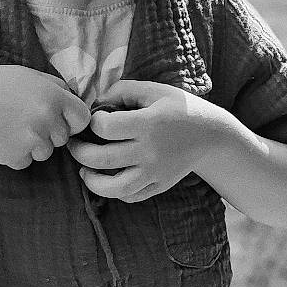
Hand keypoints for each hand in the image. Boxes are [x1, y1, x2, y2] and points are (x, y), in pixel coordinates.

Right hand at [0, 67, 89, 168]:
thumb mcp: (29, 75)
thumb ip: (55, 87)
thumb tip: (75, 101)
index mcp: (54, 96)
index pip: (82, 119)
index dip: (71, 120)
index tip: (58, 119)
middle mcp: (47, 119)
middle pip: (62, 139)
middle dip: (48, 133)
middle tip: (24, 119)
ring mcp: (32, 140)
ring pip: (45, 153)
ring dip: (31, 145)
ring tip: (10, 127)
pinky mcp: (16, 156)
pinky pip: (25, 162)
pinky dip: (14, 154)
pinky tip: (0, 137)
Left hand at [67, 80, 215, 200]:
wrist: (212, 136)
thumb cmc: (179, 108)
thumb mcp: (154, 90)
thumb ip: (122, 90)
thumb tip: (95, 103)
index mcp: (148, 123)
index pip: (105, 127)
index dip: (91, 122)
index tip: (93, 120)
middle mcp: (150, 151)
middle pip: (101, 159)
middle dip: (79, 152)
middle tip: (74, 145)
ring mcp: (154, 172)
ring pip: (113, 188)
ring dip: (91, 181)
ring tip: (84, 171)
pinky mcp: (159, 186)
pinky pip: (130, 196)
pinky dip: (114, 191)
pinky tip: (108, 178)